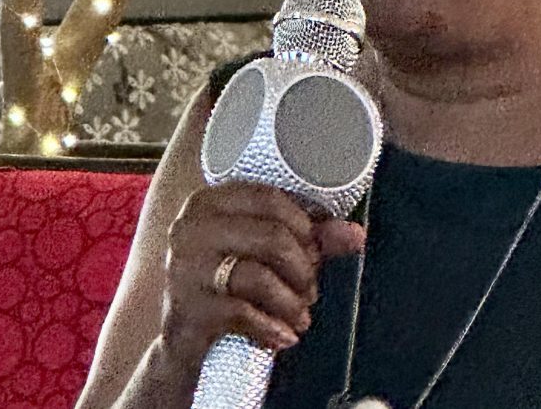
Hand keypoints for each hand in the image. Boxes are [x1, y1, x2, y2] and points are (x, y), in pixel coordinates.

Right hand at [160, 182, 365, 365]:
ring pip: (260, 277)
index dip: (305, 224)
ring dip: (292, 302)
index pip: (270, 198)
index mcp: (209, 203)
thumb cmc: (230, 286)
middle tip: (309, 290)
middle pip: (273, 237)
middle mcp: (190, 229)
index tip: (317, 248)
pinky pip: (243, 314)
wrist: (186, 341)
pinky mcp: (187, 310)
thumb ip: (313, 239)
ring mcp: (184, 270)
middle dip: (303, 269)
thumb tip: (356, 235)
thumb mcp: (269, 256)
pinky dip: (272, 328)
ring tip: (299, 315)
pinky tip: (281, 336)